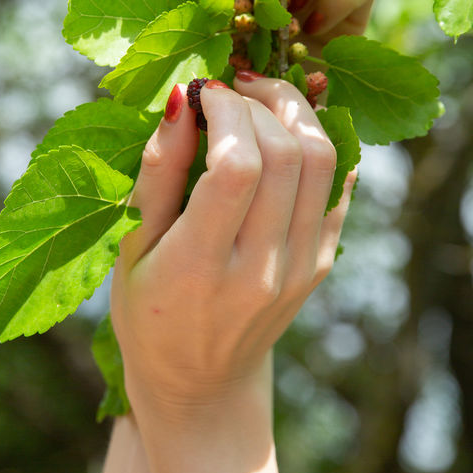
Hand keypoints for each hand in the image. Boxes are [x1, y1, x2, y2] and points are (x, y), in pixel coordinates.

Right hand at [111, 75, 355, 424]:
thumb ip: (157, 172)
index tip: (204, 91)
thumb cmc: (148, 313)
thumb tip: (184, 98)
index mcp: (203, 266)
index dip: (226, 111)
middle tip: (231, 88)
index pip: (236, 166)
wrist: (201, 384)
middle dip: (261, 100)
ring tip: (262, 97)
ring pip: (325, 162)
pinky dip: (324, 143)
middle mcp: (263, 268)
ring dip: (297, 112)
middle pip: (287, 154)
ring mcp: (302, 267)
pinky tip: (289, 128)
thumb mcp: (130, 247)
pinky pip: (342, 187)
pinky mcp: (323, 263)